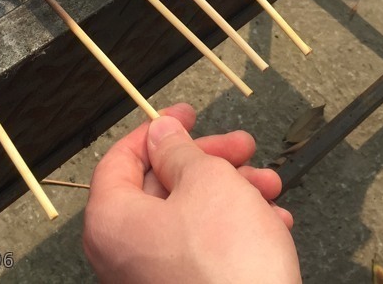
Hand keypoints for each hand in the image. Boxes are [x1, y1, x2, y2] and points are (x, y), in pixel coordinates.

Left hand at [83, 103, 300, 283]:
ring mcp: (149, 277)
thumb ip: (179, 150)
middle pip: (161, 186)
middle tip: (243, 148)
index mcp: (112, 220)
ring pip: (189, 216)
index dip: (159, 130)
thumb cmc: (227, 265)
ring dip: (233, 193)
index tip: (188, 115)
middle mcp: (121, 253)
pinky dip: (234, 228)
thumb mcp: (207, 181)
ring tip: (270, 187)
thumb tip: (162, 132)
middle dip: (211, 162)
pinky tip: (271, 222)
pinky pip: (202, 249)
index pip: (121, 158)